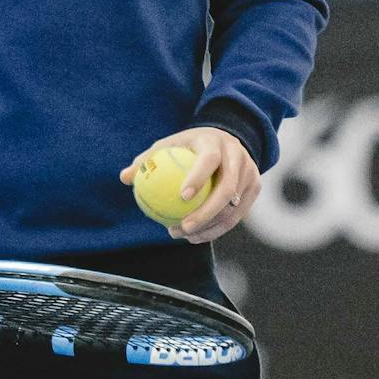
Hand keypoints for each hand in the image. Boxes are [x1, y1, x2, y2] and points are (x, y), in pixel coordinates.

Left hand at [121, 127, 260, 243]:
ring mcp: (250, 172)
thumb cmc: (187, 146)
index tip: (181, 197)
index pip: (209, 160)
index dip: (198, 178)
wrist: (224, 141)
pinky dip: (217, 228)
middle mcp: (238, 155)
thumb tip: (124, 178)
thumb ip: (146, 161)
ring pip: (233, 206)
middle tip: (183, 227)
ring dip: (210, 225)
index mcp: (215, 142)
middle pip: (227, 188)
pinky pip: (236, 215)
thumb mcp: (166, 147)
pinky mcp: (254, 188)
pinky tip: (195, 237)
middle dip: (207, 212)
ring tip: (185, 235)